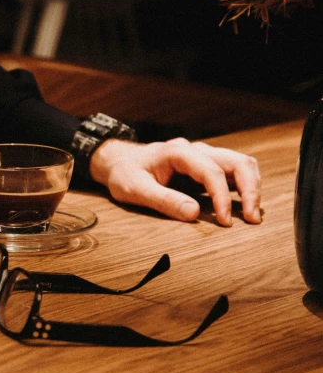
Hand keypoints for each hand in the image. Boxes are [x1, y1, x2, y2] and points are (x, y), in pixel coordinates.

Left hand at [89, 137, 261, 225]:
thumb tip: (193, 213)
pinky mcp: (205, 166)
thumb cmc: (124, 174)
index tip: (225, 221)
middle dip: (250, 190)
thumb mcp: (135, 189)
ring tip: (252, 216)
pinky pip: (233, 172)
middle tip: (252, 219)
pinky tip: (244, 207)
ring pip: (241, 164)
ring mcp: (203, 156)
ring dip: (252, 187)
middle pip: (237, 162)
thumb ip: (163, 200)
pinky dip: (244, 187)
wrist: (119, 162)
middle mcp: (196, 150)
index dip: (222, 197)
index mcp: (179, 153)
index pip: (212, 172)